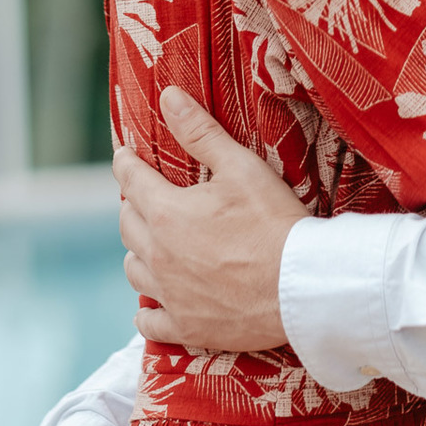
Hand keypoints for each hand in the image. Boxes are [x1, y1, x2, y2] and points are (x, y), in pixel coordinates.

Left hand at [114, 88, 306, 351]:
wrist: (301, 287)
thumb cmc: (273, 221)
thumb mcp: (240, 167)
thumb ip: (200, 132)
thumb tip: (168, 97)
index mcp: (166, 214)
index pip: (131, 180)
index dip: (126, 163)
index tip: (124, 154)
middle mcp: (158, 257)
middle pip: (127, 225)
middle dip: (132, 204)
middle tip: (143, 194)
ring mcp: (170, 297)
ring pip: (133, 271)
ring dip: (138, 252)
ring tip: (151, 242)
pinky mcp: (187, 328)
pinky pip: (149, 323)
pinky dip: (148, 310)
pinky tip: (157, 300)